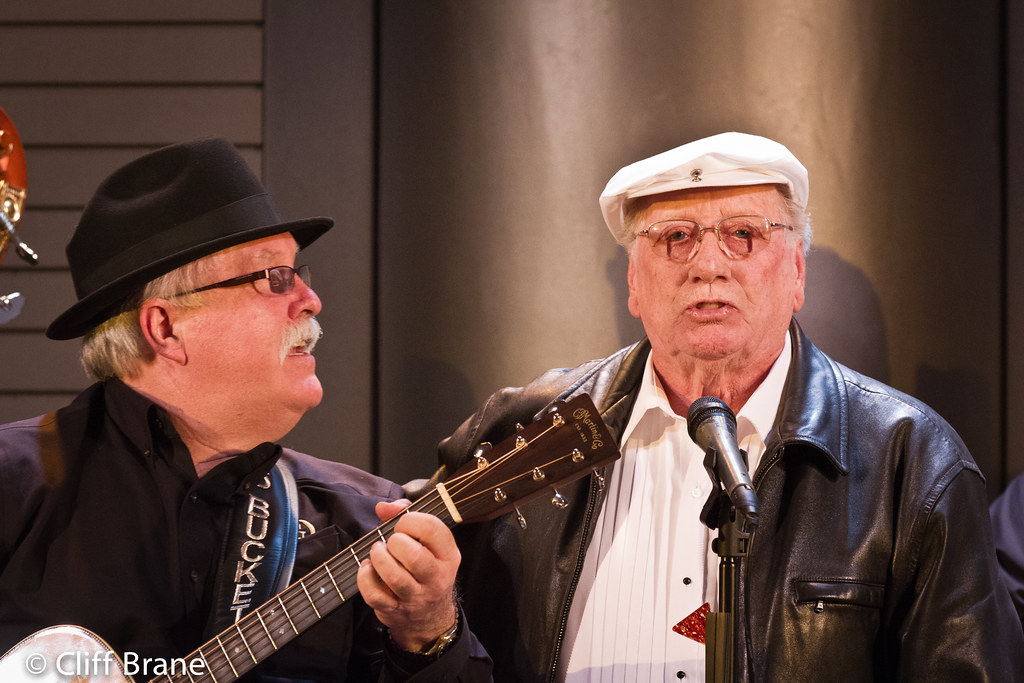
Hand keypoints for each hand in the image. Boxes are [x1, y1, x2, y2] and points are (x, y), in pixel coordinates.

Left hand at [357, 499, 460, 651]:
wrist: (430, 617)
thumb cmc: (425, 569)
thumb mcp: (427, 543)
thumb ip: (405, 516)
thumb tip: (382, 508)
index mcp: (448, 555)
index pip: (433, 530)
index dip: (411, 520)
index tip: (403, 524)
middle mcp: (436, 577)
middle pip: (414, 555)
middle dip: (395, 541)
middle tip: (391, 542)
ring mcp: (416, 596)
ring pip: (394, 576)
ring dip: (379, 558)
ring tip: (378, 552)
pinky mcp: (396, 610)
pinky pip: (375, 595)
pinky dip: (365, 578)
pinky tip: (367, 569)